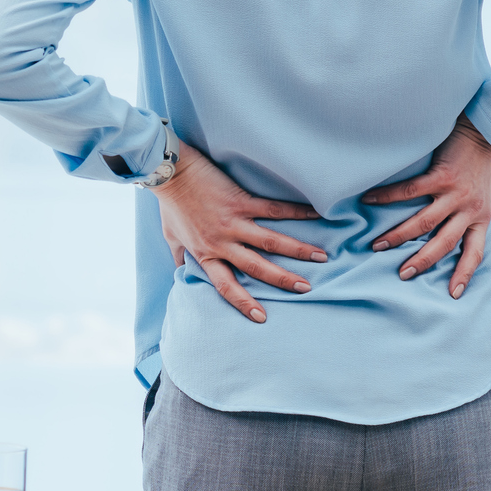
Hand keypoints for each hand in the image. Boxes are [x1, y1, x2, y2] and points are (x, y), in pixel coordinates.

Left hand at [152, 138, 324, 322]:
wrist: (170, 172)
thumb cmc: (171, 204)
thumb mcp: (171, 237)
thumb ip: (180, 257)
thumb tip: (180, 273)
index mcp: (205, 254)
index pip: (226, 286)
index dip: (243, 303)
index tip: (262, 318)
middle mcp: (222, 243)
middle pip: (256, 267)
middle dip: (283, 279)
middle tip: (305, 289)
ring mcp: (233, 222)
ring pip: (270, 241)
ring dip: (297, 250)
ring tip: (321, 257)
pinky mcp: (241, 201)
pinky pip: (273, 209)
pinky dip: (296, 211)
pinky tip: (316, 214)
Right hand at [361, 115, 490, 298]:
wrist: (481, 132)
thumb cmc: (478, 167)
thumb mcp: (483, 197)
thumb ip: (469, 215)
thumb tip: (450, 234)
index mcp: (481, 217)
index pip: (475, 253)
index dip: (464, 274)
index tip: (453, 295)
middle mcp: (470, 209)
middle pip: (444, 243)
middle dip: (422, 261)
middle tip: (402, 274)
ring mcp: (456, 193)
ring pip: (425, 222)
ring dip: (400, 235)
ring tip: (379, 245)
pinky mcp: (442, 175)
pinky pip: (411, 191)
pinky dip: (388, 196)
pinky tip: (369, 200)